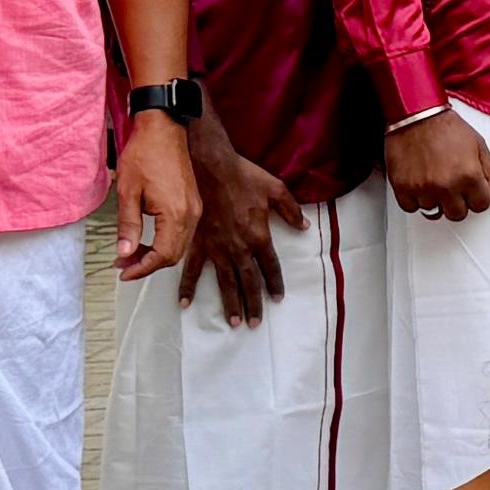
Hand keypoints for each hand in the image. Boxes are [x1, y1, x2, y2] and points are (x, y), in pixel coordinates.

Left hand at [115, 110, 200, 282]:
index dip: (142, 268)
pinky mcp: (193, 203)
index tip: (124, 271)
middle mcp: (191, 214)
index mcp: (176, 214)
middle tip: (124, 263)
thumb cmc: (146, 153)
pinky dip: (165, 241)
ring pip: (179, 246)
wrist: (164, 128)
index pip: (163, 256)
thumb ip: (128, 226)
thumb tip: (125, 252)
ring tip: (132, 252)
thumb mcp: (128, 191)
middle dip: (147, 264)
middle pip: (173, 255)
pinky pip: (183, 233)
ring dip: (156, 254)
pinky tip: (148, 237)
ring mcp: (194, 209)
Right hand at [180, 120, 302, 323]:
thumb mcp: (276, 189)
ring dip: (230, 303)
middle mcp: (239, 248)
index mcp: (259, 237)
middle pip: (249, 282)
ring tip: (233, 322)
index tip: (277, 298)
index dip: (275, 284)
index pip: (270, 268)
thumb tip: (304, 226)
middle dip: (253, 304)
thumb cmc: (243, 175)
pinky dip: (187, 287)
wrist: (209, 166)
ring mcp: (216, 248)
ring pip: (225, 282)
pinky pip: (191, 269)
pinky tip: (185, 303)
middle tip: (254, 324)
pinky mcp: (197, 243)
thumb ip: (291, 211)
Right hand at [384, 109, 489, 223]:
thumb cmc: (447, 127)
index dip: (477, 198)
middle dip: (458, 203)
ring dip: (435, 199)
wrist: (417, 113)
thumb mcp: (478, 145)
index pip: (481, 206)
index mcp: (469, 176)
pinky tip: (419, 184)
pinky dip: (414, 199)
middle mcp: (447, 185)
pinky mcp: (402, 186)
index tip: (471, 190)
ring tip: (433, 179)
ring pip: (433, 211)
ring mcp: (423, 188)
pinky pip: (411, 207)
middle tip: (452, 187)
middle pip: (458, 215)